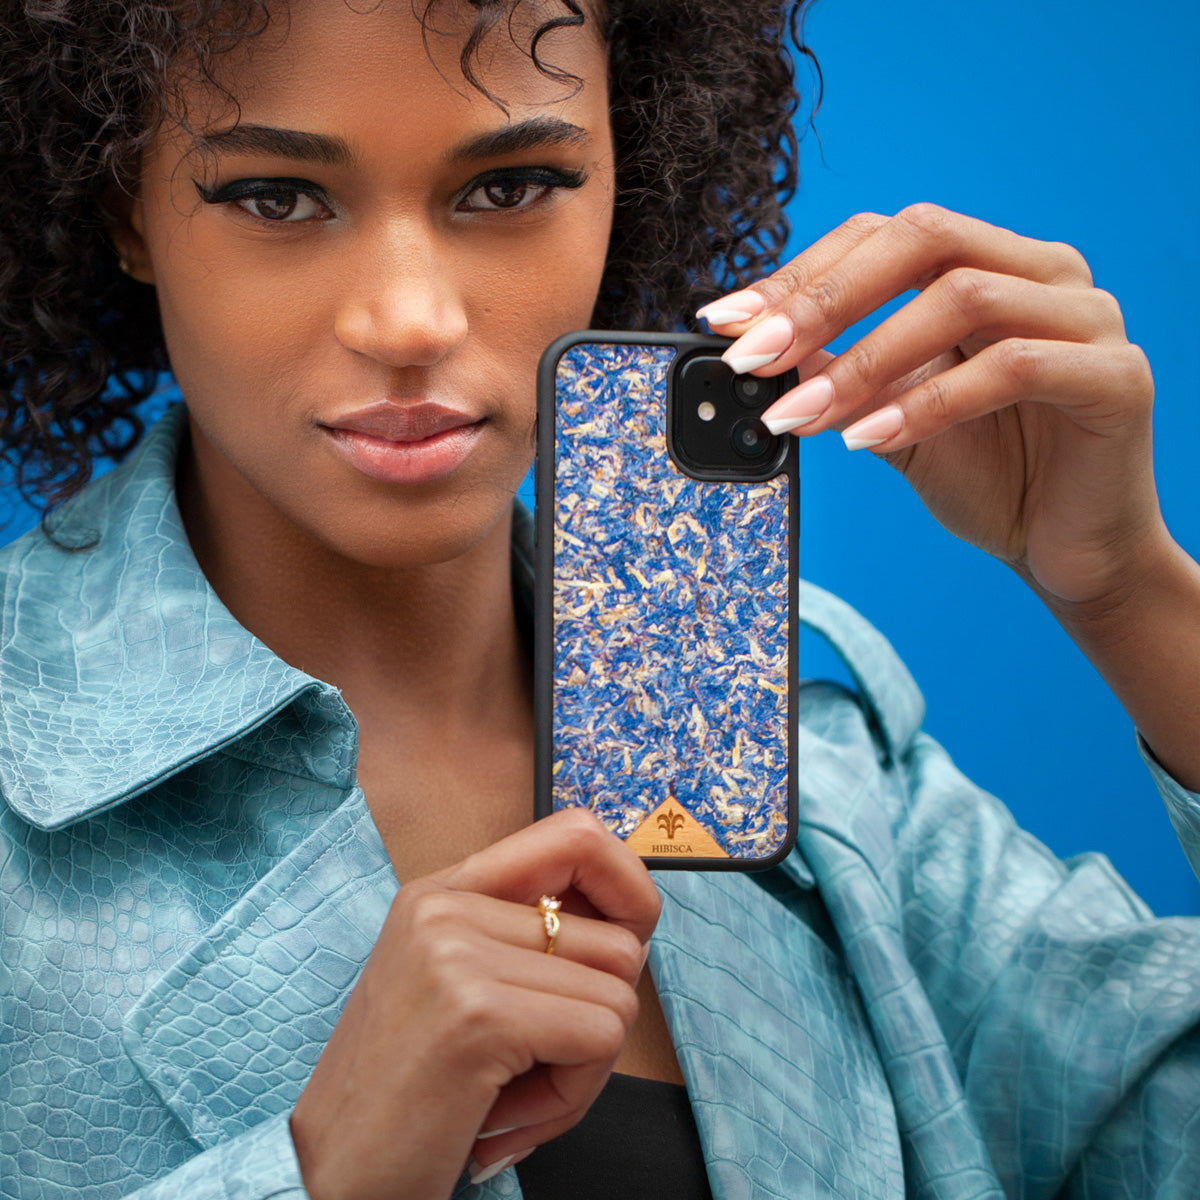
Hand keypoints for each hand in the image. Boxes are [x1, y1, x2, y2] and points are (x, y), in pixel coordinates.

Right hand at [289, 808, 657, 1199]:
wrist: (327, 1179)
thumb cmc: (407, 1096)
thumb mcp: (458, 989)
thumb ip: (527, 943)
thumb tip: (632, 930)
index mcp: (442, 892)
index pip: (576, 834)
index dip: (628, 884)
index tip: (629, 941)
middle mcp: (445, 907)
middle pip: (617, 939)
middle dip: (597, 1021)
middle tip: (536, 1066)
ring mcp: (457, 953)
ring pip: (618, 993)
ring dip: (583, 1067)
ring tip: (512, 1093)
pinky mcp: (479, 1012)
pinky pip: (600, 1038)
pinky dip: (572, 1095)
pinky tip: (504, 1115)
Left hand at [699, 203, 1168, 607]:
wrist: (1064, 551)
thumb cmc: (986, 476)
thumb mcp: (889, 419)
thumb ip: (837, 379)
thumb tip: (754, 351)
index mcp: (989, 265)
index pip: (884, 236)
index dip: (800, 274)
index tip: (726, 322)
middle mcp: (1042, 272)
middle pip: (923, 239)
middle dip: (823, 299)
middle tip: (752, 356)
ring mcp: (1086, 318)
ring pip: (963, 297)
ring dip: (865, 359)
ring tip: (801, 414)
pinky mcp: (1117, 377)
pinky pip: (1012, 368)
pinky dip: (929, 404)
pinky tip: (870, 439)